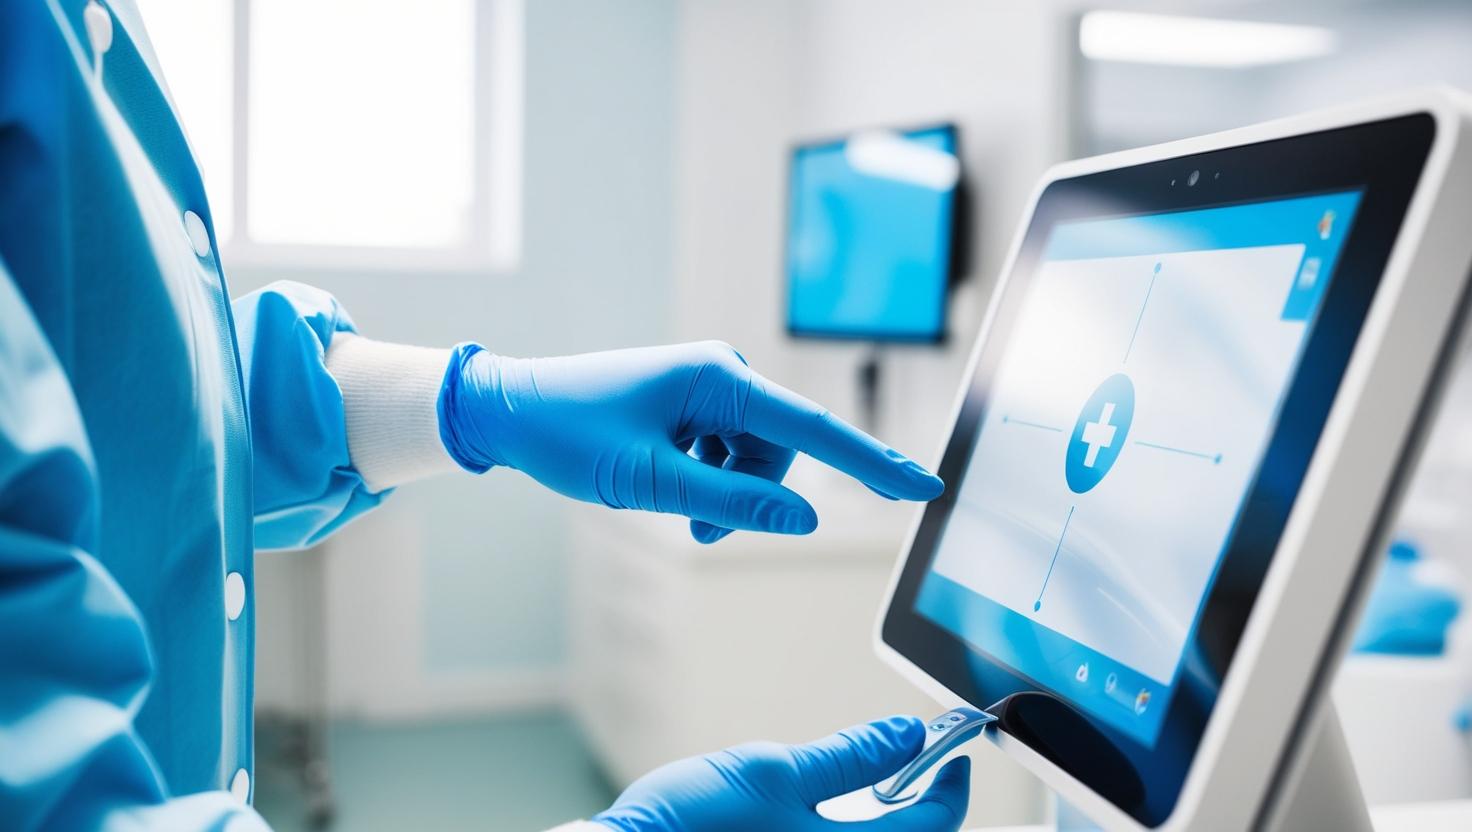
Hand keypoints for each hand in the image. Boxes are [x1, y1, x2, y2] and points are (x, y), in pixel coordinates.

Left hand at [439, 341, 942, 542]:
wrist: (511, 410)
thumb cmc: (571, 436)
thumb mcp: (651, 482)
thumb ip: (731, 503)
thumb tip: (805, 517)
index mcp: (719, 379)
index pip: (814, 431)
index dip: (873, 464)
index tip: (924, 484)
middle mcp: (722, 375)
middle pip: (779, 456)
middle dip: (748, 499)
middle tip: (693, 526)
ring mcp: (707, 389)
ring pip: (752, 463)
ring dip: (722, 496)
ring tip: (668, 505)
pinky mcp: (692, 404)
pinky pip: (725, 454)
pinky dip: (705, 481)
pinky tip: (661, 480)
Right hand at [592, 716, 970, 831]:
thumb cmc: (693, 824)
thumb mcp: (777, 771)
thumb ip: (850, 756)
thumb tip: (905, 734)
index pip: (934, 823)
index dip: (949, 781)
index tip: (949, 748)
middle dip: (918, 801)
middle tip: (910, 758)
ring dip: (881, 818)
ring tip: (867, 781)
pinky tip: (818, 814)